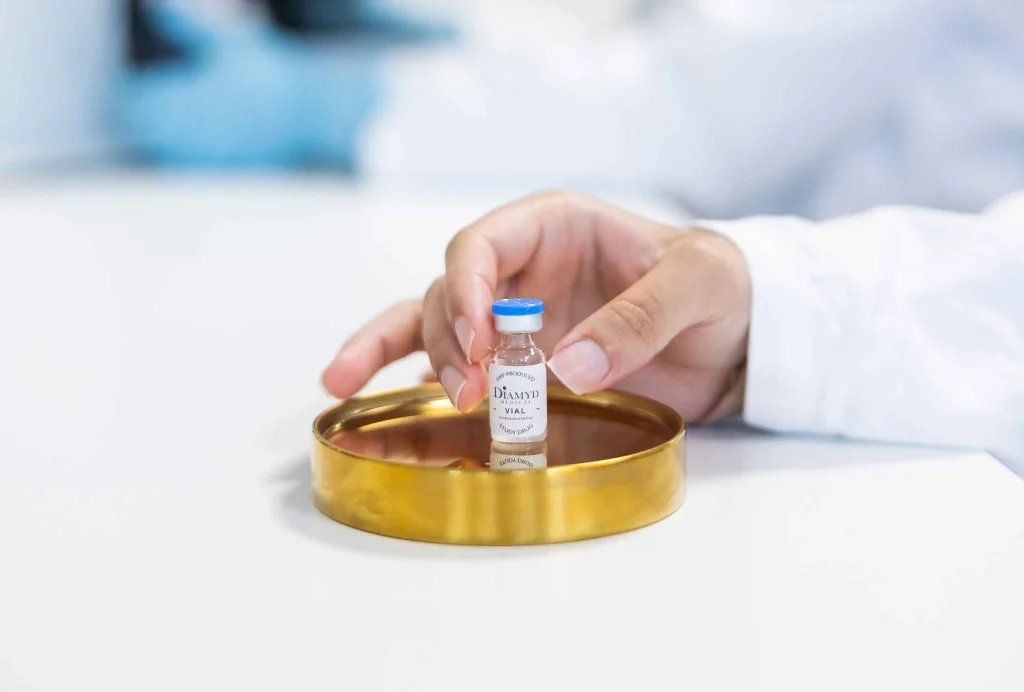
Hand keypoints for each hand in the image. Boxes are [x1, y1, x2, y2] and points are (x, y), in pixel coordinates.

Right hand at [322, 192, 751, 422]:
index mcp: (554, 227)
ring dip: (393, 353)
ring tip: (344, 386)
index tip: (481, 342)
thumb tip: (567, 367)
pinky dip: (411, 382)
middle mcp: (521, 271)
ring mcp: (515, 320)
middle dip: (446, 338)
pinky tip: (376, 403)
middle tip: (469, 390)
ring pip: (429, 325)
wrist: (735, 339)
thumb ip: (640, 317)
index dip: (467, 288)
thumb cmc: (720, 291)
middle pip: (451, 292)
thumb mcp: (698, 283)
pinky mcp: (520, 365)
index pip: (482, 244)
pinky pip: (452, 367)